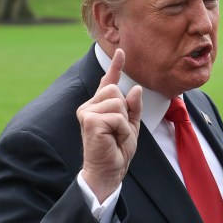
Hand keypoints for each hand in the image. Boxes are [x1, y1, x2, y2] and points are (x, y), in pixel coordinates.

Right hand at [77, 49, 142, 202]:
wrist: (108, 171)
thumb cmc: (117, 151)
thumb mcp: (131, 126)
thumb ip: (133, 108)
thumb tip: (135, 88)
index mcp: (99, 106)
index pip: (109, 83)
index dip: (116, 66)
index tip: (121, 52)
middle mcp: (90, 106)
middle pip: (117, 91)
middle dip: (126, 112)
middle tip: (119, 132)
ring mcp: (87, 112)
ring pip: (118, 102)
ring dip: (124, 122)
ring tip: (116, 136)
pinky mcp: (90, 120)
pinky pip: (117, 116)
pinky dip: (122, 129)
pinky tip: (113, 139)